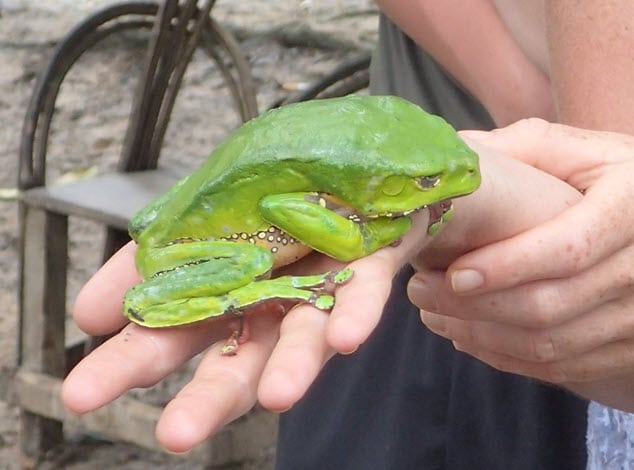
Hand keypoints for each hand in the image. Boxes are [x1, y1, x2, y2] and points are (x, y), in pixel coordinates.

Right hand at [62, 211, 430, 452]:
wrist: (331, 160)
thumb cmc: (259, 193)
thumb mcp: (189, 216)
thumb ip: (148, 261)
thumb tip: (88, 316)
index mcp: (217, 296)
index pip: (168, 337)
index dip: (127, 364)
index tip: (79, 396)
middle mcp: (265, 308)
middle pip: (236, 362)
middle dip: (206, 398)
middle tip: (174, 433)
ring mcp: (317, 293)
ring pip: (302, 340)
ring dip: (290, 369)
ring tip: (274, 395)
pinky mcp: (365, 270)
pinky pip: (361, 296)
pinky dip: (352, 315)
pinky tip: (344, 337)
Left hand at [408, 119, 633, 408]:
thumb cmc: (606, 179)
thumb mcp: (577, 150)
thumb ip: (524, 148)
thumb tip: (455, 152)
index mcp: (631, 206)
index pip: (569, 248)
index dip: (508, 267)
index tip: (453, 273)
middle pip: (551, 305)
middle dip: (474, 306)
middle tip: (420, 290)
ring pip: (551, 344)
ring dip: (480, 335)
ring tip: (431, 313)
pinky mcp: (628, 347)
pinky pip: (563, 366)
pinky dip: (506, 357)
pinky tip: (466, 336)